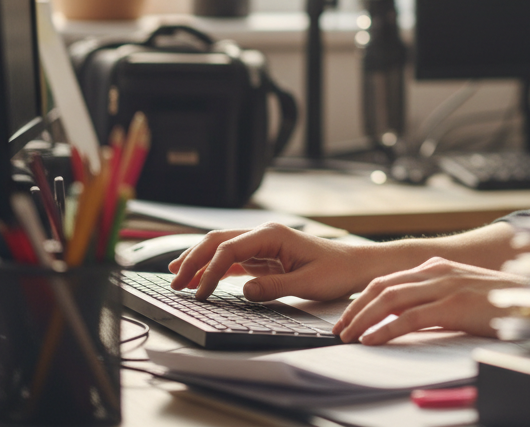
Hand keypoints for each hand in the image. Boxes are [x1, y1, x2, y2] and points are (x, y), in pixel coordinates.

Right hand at [168, 222, 371, 301]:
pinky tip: (199, 278)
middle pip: (218, 242)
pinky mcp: (264, 257)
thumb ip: (274, 287)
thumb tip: (244, 290)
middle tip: (174, 283)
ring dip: (199, 261)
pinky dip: (214, 268)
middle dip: (193, 260)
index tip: (199, 294)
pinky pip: (233, 260)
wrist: (354, 266)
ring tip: (176, 279)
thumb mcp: (307, 283)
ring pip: (222, 248)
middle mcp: (264, 234)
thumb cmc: (336, 271)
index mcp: (272, 235)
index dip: (209, 271)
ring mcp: (263, 244)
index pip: (229, 249)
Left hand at [332, 256, 526, 344]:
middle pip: (383, 286)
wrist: (529, 298)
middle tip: (339, 328)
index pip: (389, 279)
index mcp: (437, 266)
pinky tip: (373, 341)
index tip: (349, 316)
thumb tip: (407, 316)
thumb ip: (436, 297)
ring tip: (349, 336)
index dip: (364, 298)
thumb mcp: (461, 292)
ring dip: (364, 319)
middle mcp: (436, 270)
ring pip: (391, 300)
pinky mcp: (452, 305)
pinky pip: (410, 318)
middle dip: (356, 308)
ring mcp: (444, 286)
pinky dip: (386, 330)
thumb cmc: (497, 300)